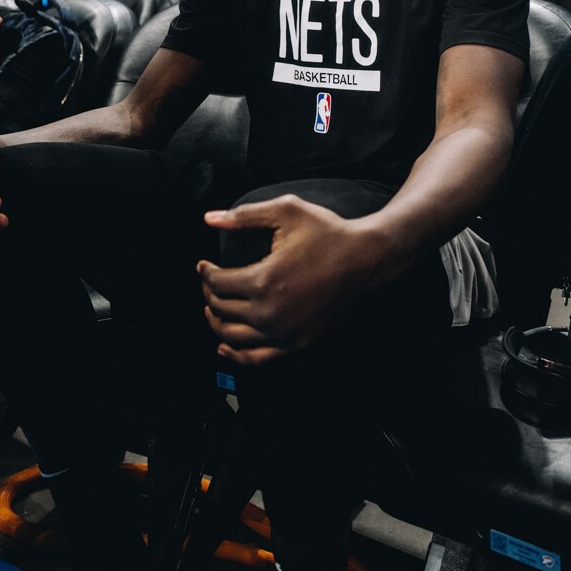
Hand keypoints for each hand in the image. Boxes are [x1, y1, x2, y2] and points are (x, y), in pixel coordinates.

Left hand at [198, 194, 380, 364]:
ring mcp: (284, 333)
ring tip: (213, 307)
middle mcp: (270, 313)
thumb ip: (244, 215)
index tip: (204, 265)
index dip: (205, 272)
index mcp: (263, 280)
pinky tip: (224, 345)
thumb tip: (208, 218)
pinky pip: (256, 358)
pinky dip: (235, 354)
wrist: (365, 260)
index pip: (216, 284)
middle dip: (209, 293)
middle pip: (220, 309)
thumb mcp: (287, 211)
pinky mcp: (297, 344)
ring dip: (216, 321)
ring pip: (232, 336)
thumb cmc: (327, 232)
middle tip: (209, 282)